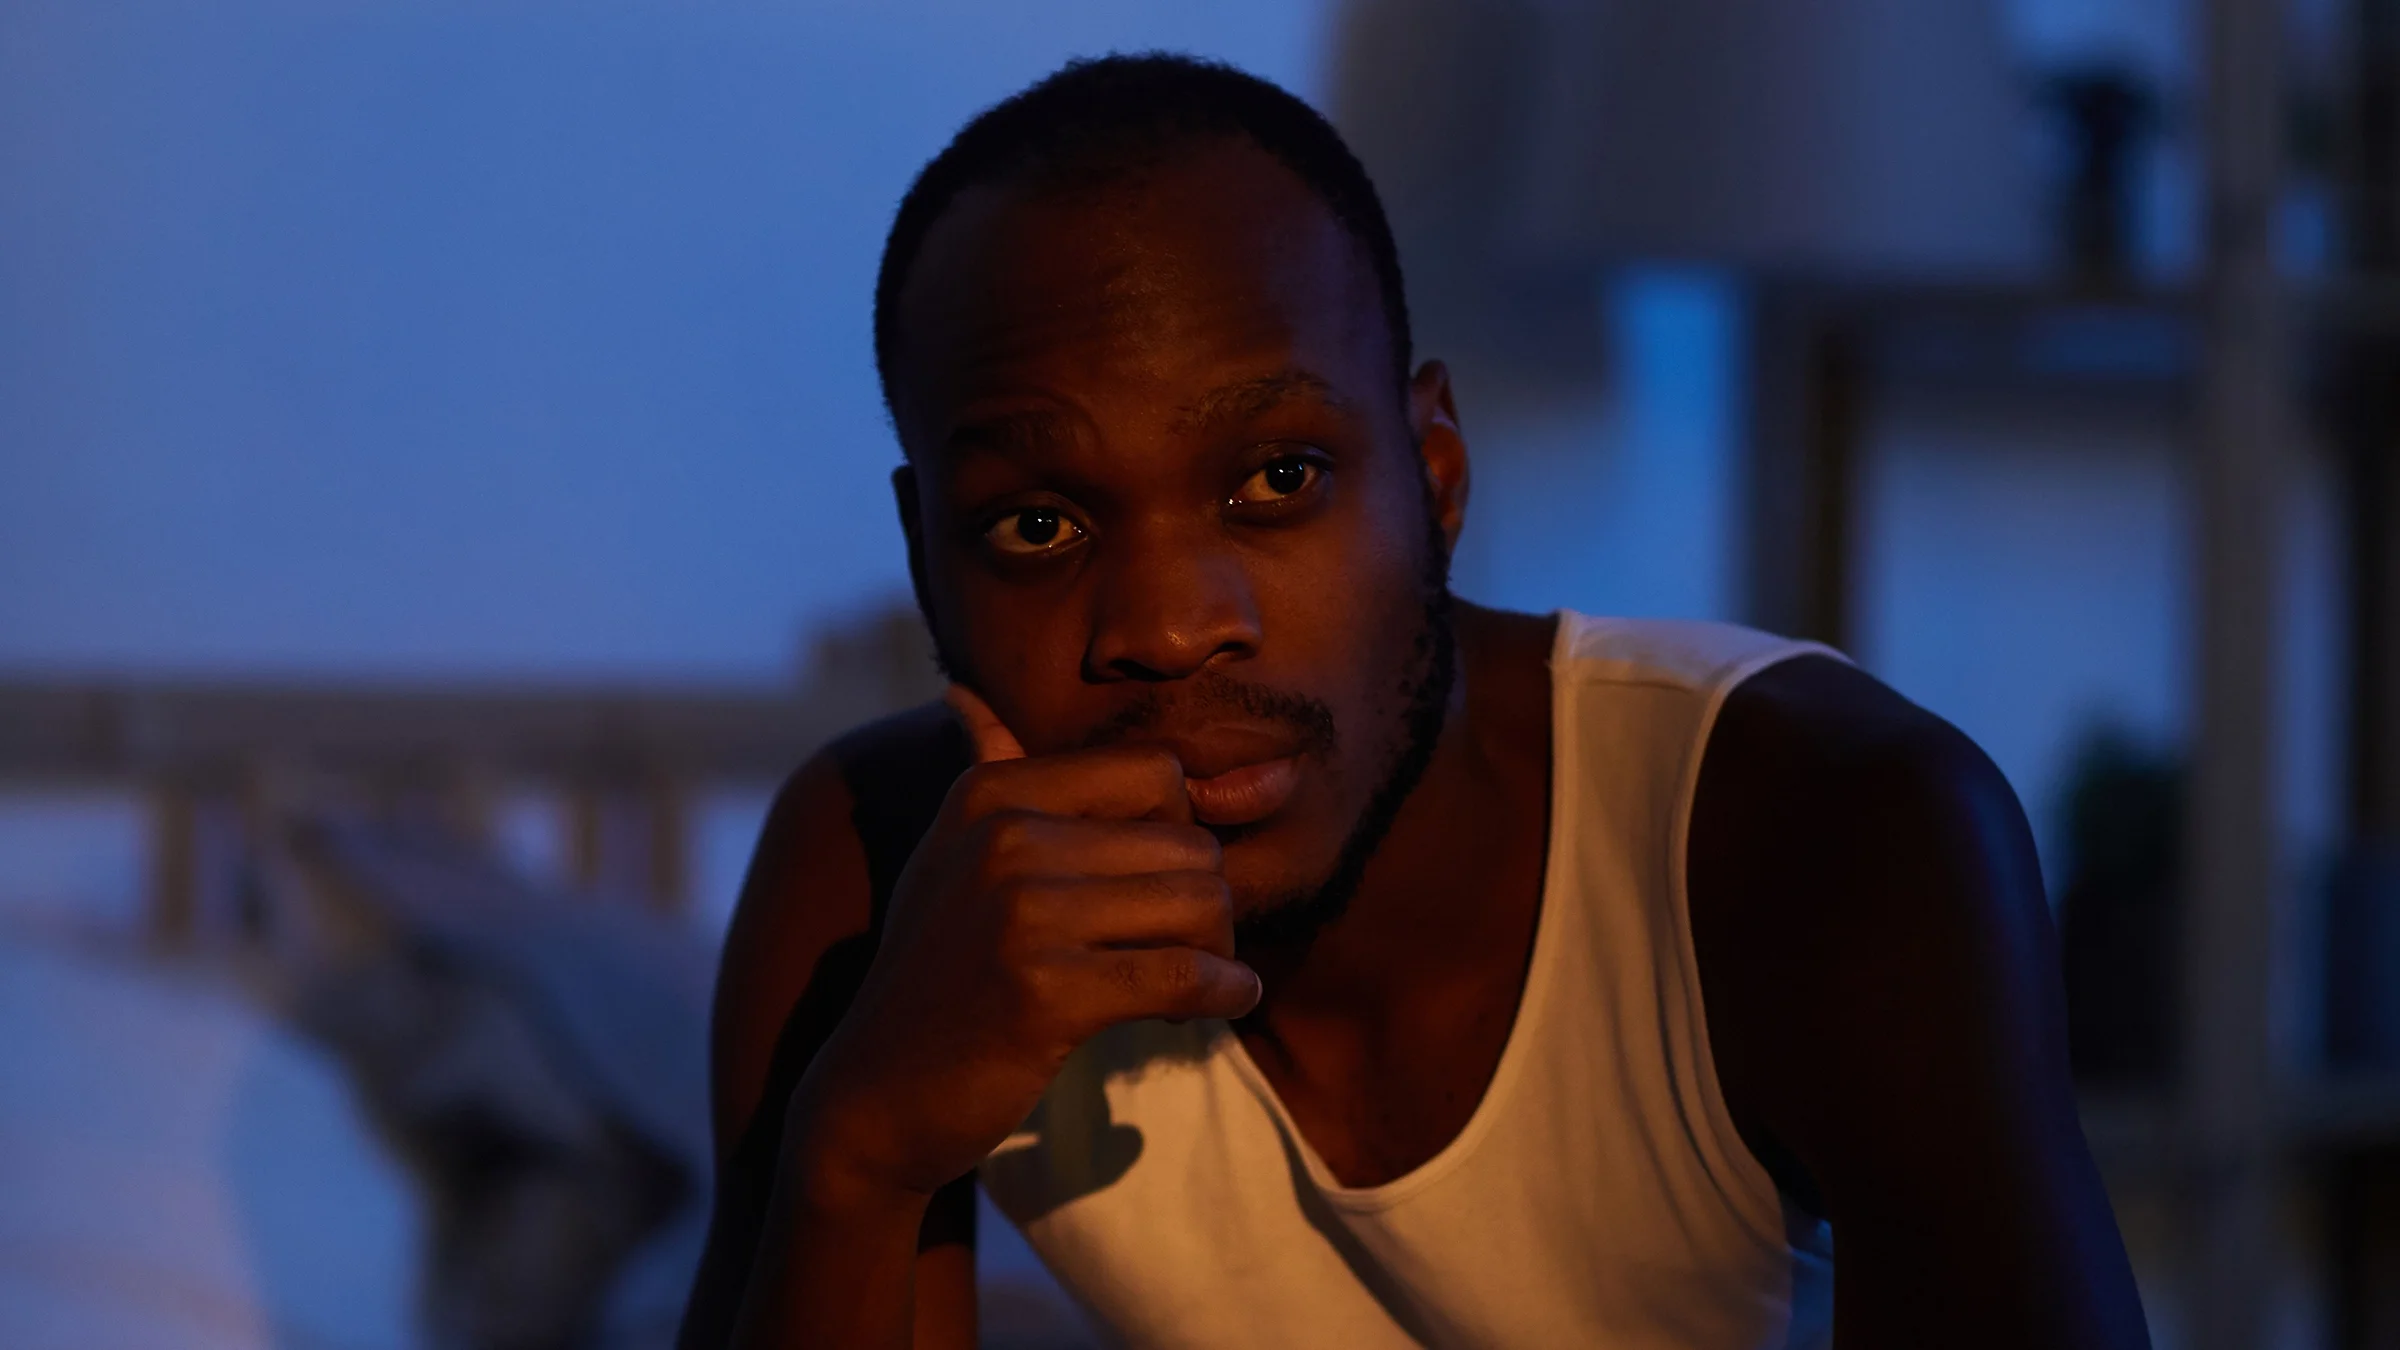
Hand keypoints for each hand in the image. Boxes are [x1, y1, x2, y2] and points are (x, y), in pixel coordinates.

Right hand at [788, 685, 1261, 1201]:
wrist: (876, 1095)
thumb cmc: (937, 975)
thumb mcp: (949, 859)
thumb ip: (983, 775)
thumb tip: (962, 694)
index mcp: (991, 792)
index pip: (1156, 773)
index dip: (1179, 832)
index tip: (1162, 888)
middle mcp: (1004, 836)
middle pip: (1188, 842)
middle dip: (1206, 903)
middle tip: (1185, 951)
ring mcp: (1021, 912)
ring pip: (1198, 903)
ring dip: (1216, 950)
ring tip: (1190, 980)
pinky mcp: (1045, 992)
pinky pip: (1182, 975)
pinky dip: (1222, 992)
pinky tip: (1223, 1002)